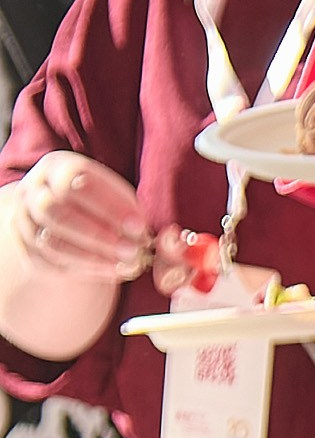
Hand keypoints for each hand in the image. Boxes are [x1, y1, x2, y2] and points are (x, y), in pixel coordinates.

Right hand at [1, 153, 147, 281]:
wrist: (63, 215)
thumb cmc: (98, 202)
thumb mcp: (116, 195)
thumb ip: (135, 212)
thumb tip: (166, 240)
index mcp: (58, 167)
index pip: (77, 180)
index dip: (109, 205)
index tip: (140, 227)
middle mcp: (34, 190)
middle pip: (57, 211)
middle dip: (99, 235)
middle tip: (133, 251)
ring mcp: (24, 220)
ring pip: (52, 241)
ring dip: (94, 257)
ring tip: (127, 265)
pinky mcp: (26, 247)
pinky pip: (51, 262)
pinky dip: (85, 269)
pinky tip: (112, 271)